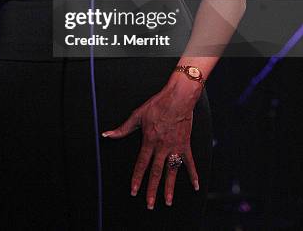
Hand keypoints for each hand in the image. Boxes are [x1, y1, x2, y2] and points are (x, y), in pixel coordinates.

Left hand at [102, 84, 199, 209]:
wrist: (178, 98)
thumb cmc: (158, 104)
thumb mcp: (137, 115)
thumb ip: (123, 128)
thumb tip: (107, 134)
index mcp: (149, 141)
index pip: (141, 164)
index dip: (137, 178)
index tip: (134, 190)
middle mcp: (162, 147)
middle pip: (156, 172)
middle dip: (152, 189)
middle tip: (150, 204)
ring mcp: (175, 147)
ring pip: (171, 172)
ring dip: (169, 188)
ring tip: (167, 201)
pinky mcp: (185, 145)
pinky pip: (190, 163)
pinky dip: (193, 174)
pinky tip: (195, 186)